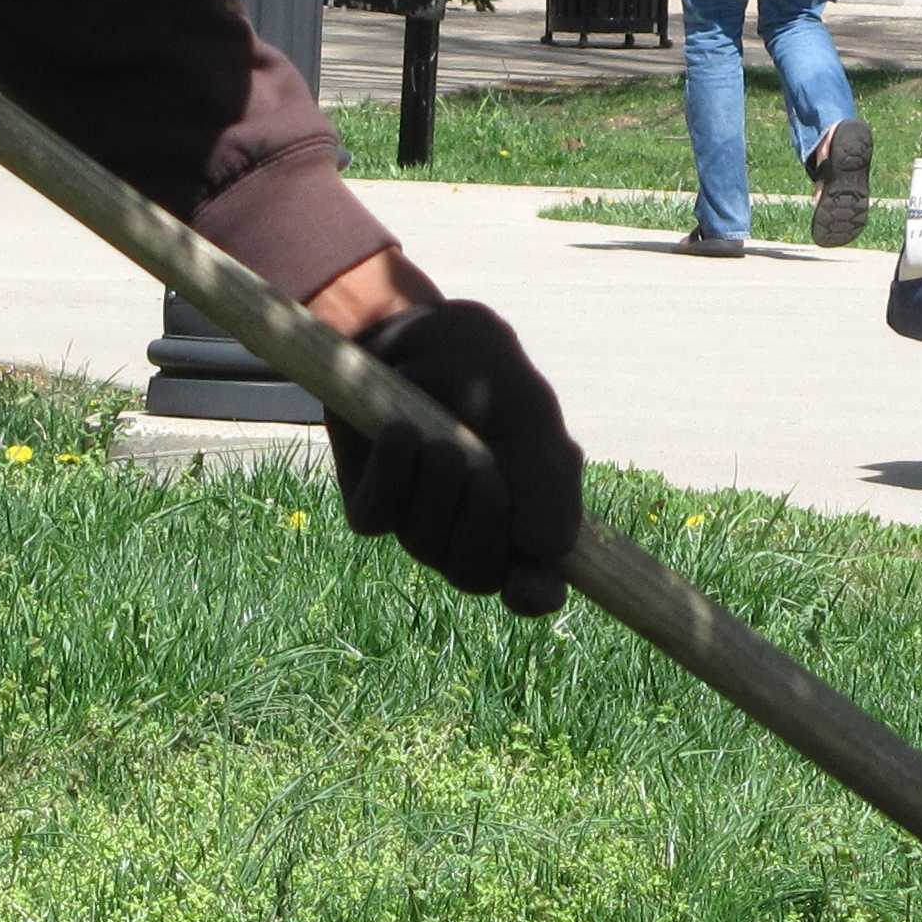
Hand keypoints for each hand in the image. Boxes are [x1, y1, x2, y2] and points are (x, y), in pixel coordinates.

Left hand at [328, 300, 582, 614]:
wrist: (413, 326)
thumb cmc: (484, 370)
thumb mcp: (526, 404)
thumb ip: (545, 470)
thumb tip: (550, 547)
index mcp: (525, 519)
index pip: (535, 587)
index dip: (534, 594)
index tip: (531, 582)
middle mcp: (471, 533)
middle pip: (475, 574)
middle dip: (482, 526)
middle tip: (486, 475)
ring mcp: (418, 522)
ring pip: (425, 545)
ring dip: (437, 489)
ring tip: (442, 438)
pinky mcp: (371, 503)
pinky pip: (377, 516)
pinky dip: (393, 476)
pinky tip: (402, 434)